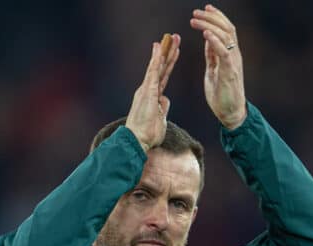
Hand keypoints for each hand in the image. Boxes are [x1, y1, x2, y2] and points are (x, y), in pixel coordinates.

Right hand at [126, 34, 180, 150]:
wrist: (138, 140)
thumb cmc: (148, 134)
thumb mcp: (160, 119)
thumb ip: (162, 108)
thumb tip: (165, 100)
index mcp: (152, 96)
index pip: (163, 76)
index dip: (169, 63)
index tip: (174, 52)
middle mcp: (148, 90)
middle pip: (161, 68)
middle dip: (168, 52)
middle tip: (174, 38)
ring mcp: (147, 89)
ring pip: (157, 66)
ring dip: (164, 51)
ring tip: (170, 38)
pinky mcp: (147, 91)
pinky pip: (153, 72)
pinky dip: (156, 60)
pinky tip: (159, 49)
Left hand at [190, 5, 245, 129]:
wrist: (231, 113)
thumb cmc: (222, 94)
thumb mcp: (214, 70)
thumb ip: (212, 55)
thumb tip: (208, 40)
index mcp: (229, 54)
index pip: (225, 29)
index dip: (215, 18)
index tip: (204, 9)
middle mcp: (234, 55)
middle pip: (226, 28)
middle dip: (211, 17)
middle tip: (196, 12)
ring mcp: (233, 63)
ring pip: (225, 36)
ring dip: (209, 26)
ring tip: (196, 20)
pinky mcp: (230, 72)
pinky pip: (224, 53)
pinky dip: (215, 42)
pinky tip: (206, 34)